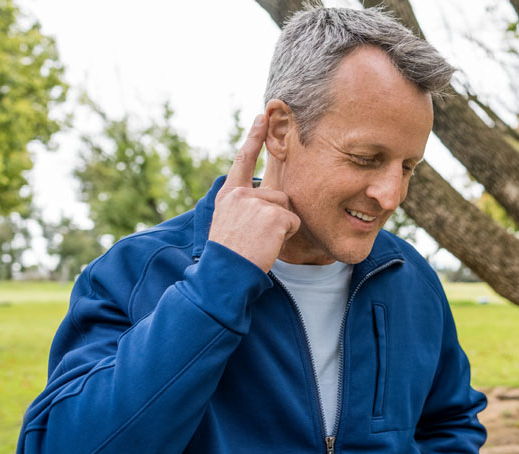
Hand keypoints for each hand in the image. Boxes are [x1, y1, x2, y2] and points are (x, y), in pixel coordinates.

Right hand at [208, 115, 299, 272]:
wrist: (225, 272)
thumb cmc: (230, 255)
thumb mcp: (229, 222)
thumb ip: (244, 205)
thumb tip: (268, 195)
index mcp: (229, 196)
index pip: (242, 161)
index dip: (253, 138)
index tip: (262, 117)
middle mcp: (241, 194)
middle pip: (277, 196)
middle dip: (276, 215)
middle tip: (256, 231)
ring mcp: (256, 202)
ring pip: (286, 209)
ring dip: (280, 227)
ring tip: (260, 241)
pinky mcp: (273, 214)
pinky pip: (293, 222)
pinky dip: (286, 235)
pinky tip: (267, 244)